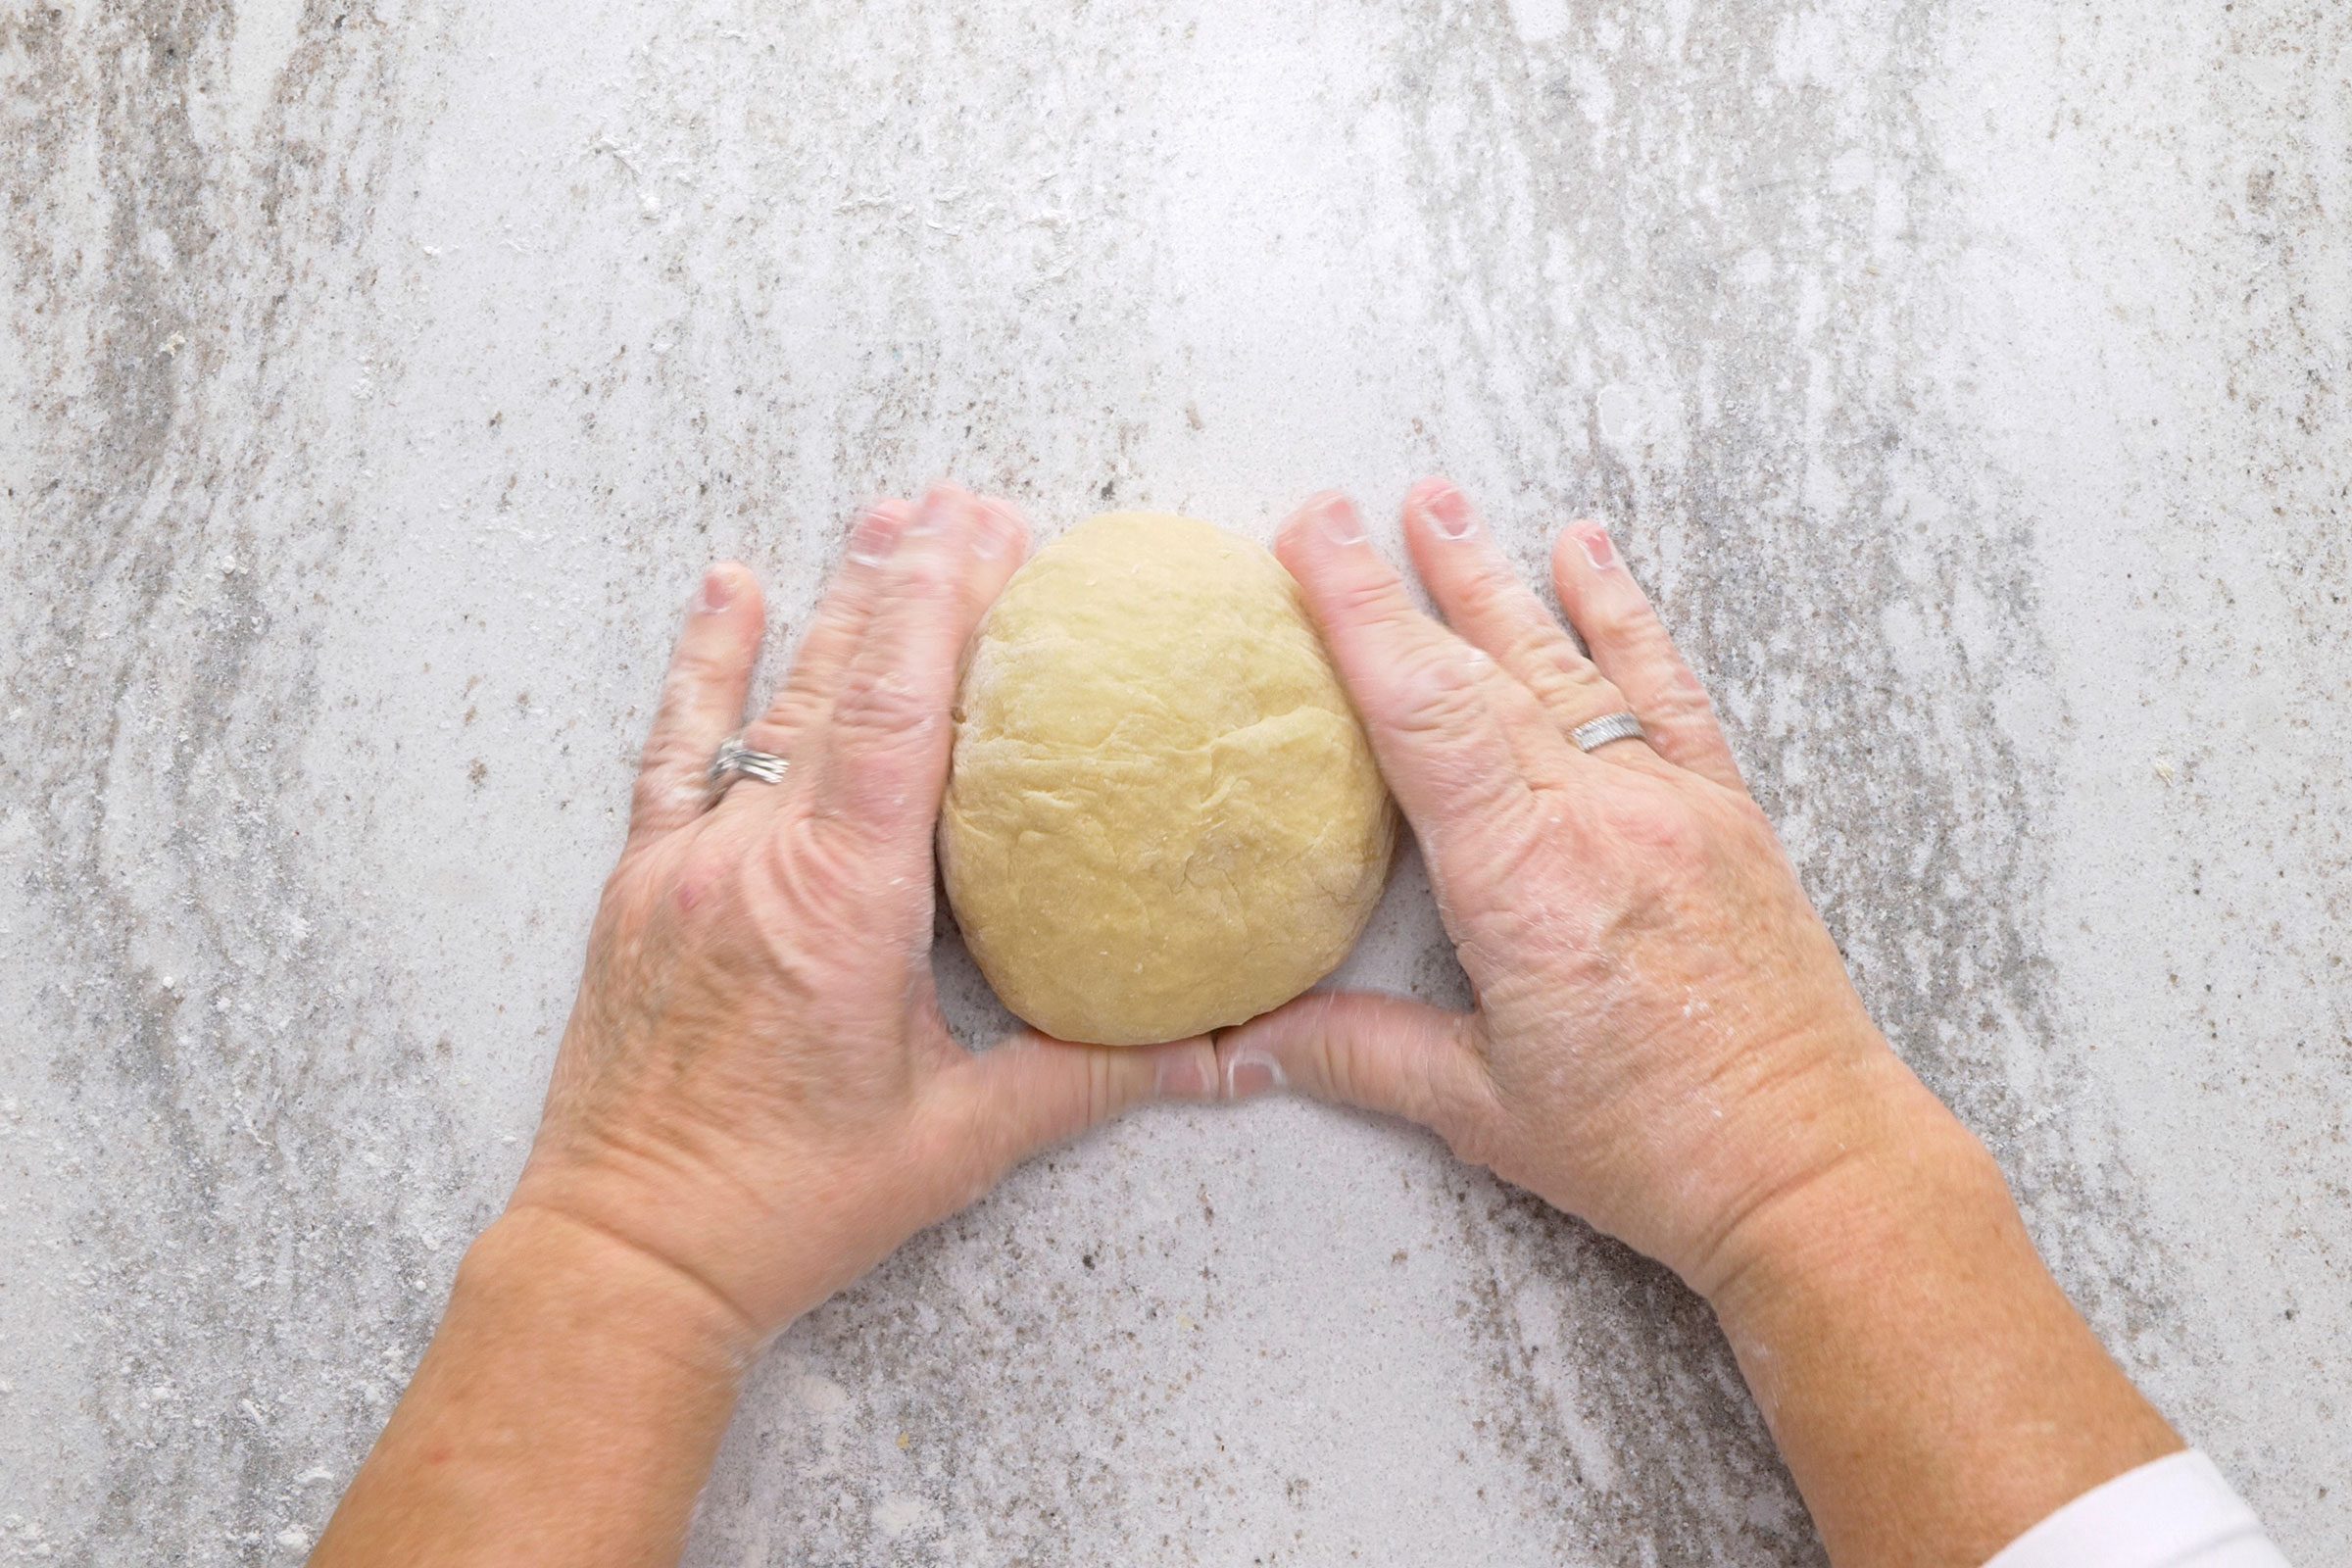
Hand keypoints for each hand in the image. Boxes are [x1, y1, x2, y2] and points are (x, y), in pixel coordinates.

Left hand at [506, 484, 1217, 1344]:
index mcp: (841, 906)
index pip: (899, 714)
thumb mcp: (956, 1142)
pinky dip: (705, 665)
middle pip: (843, 683)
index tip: (985, 528)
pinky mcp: (642, 884)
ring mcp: (687, 864)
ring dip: (831, 606)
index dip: (942, 606)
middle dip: (910, 582)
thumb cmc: (782, 1205)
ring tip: (884, 518)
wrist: (626, 1254)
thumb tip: (1221, 1054)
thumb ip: (1093, 1080)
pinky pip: (673, 748)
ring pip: (767, 704)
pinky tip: (729, 592)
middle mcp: (757, 862)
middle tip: (970, 502)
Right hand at [1217, 480, 1960, 1292]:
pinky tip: (1588, 554)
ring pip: (1569, 662)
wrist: (1811, 1163)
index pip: (1427, 717)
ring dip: (1496, 580)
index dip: (1363, 617)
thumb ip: (1356, 1053)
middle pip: (1484, 671)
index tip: (1313, 540)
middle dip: (1405, 581)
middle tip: (1340, 507)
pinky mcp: (1724, 810)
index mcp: (1527, 884)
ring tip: (1441, 502)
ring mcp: (1671, 803)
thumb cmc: (1654, 1146)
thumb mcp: (1484, 1107)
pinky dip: (1624, 615)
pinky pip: (1667, 686)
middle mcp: (1602, 818)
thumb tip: (1236, 1046)